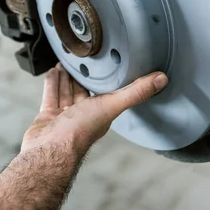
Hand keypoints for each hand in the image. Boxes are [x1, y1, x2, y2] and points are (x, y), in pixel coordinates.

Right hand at [21, 64, 168, 154]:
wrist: (50, 149)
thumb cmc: (80, 133)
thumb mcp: (111, 105)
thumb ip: (135, 92)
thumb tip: (161, 79)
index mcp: (100, 113)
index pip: (105, 92)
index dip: (105, 78)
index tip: (106, 64)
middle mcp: (83, 115)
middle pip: (83, 90)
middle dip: (83, 76)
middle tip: (83, 60)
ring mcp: (64, 116)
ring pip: (66, 91)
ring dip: (66, 77)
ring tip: (66, 63)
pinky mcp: (48, 116)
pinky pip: (51, 95)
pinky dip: (52, 83)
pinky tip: (53, 72)